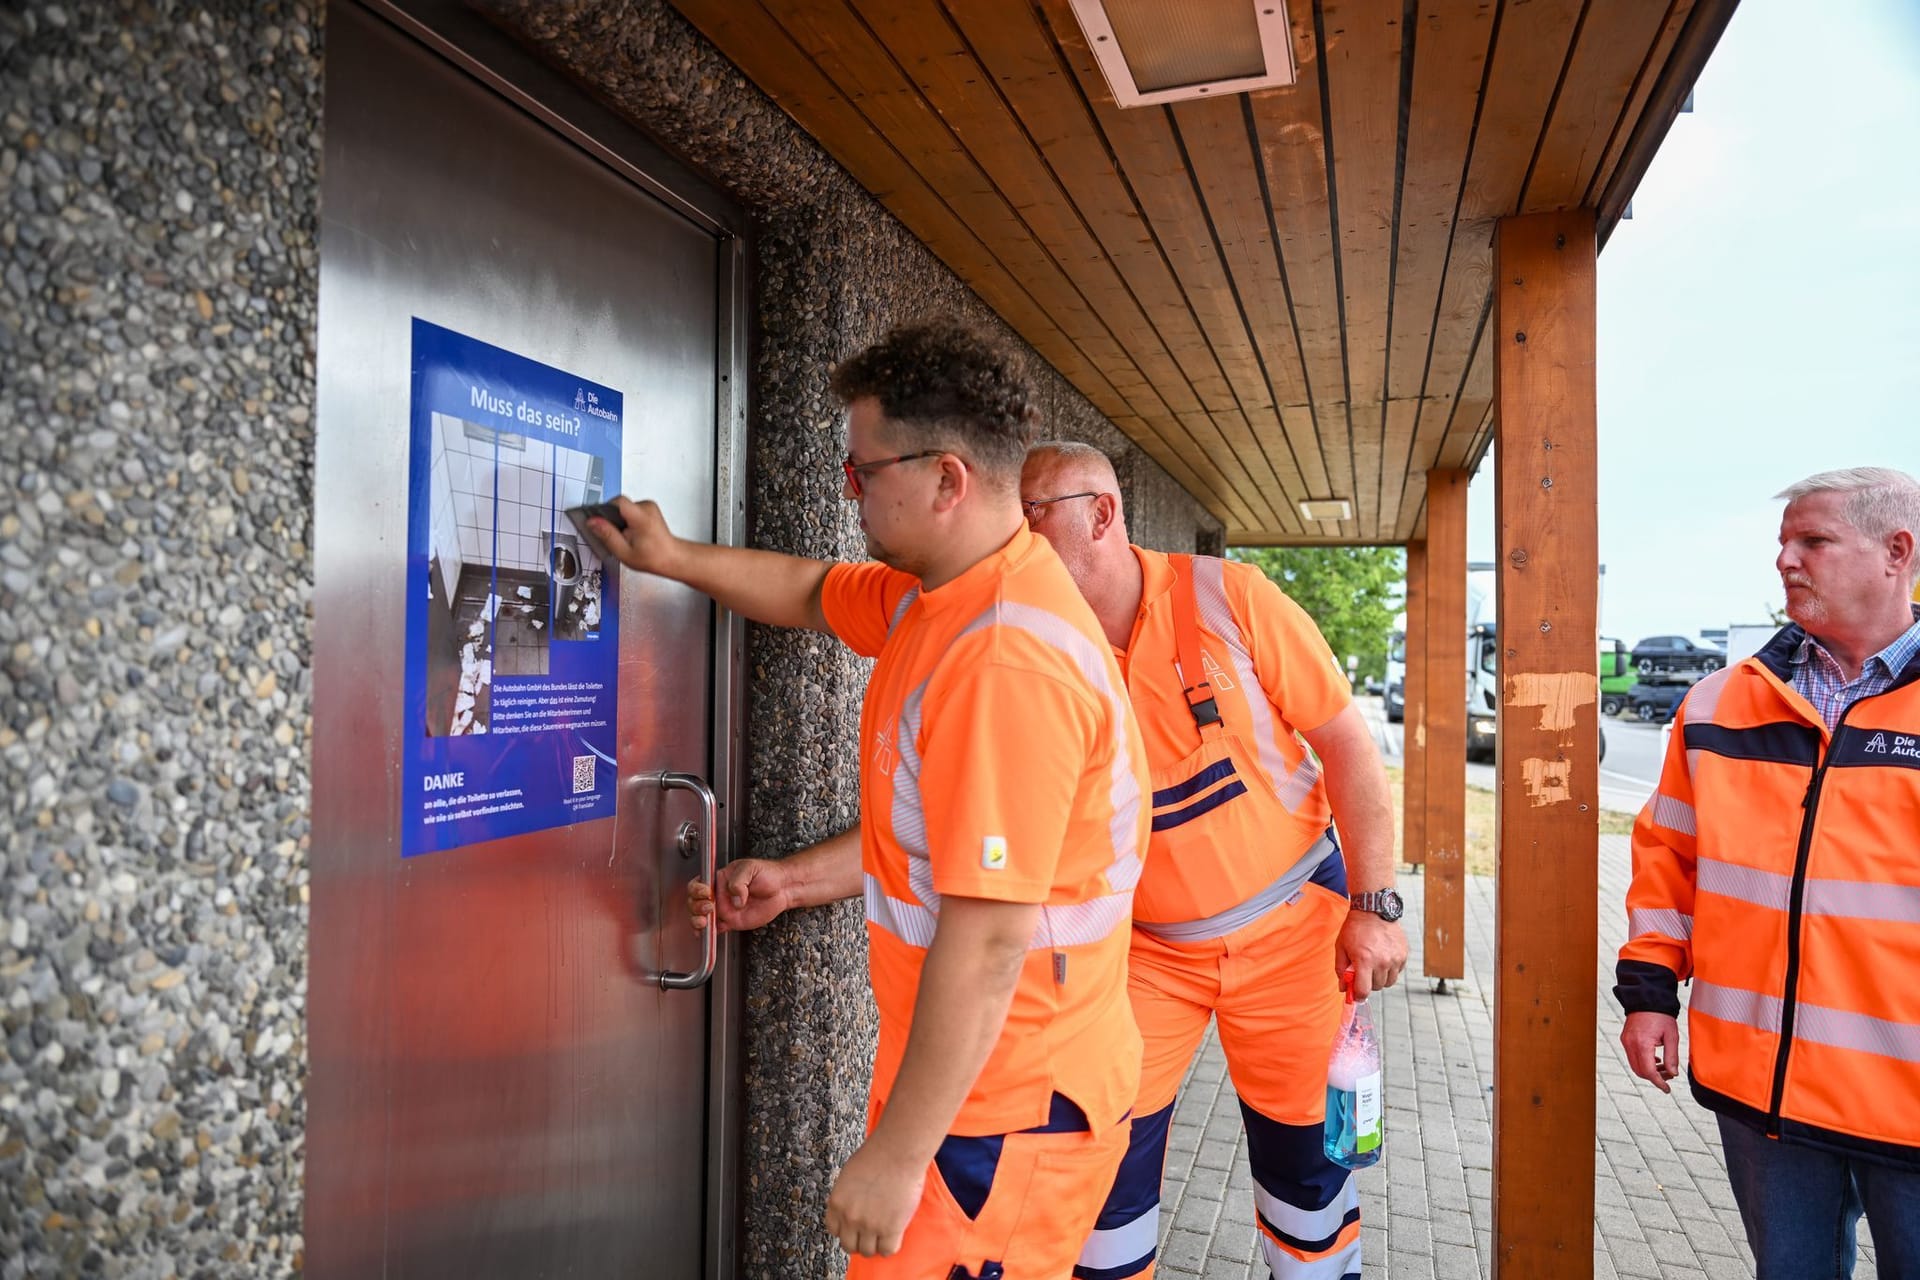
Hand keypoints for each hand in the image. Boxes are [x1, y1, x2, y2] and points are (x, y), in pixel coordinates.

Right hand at [589, 496, 676, 574]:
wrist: (670, 557)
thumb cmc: (653, 557)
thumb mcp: (624, 552)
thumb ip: (607, 535)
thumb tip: (592, 522)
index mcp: (641, 517)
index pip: (617, 501)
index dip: (603, 510)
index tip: (597, 520)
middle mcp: (647, 507)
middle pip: (619, 505)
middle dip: (612, 519)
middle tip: (615, 534)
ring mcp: (649, 506)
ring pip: (623, 507)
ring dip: (619, 520)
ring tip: (625, 536)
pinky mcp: (648, 508)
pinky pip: (630, 509)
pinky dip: (626, 520)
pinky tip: (630, 533)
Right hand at [687, 858, 793, 933]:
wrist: (782, 889)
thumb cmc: (766, 873)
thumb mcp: (750, 869)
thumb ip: (739, 882)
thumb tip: (735, 898)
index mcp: (718, 879)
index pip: (698, 884)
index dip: (697, 890)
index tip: (706, 892)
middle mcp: (718, 895)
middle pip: (695, 902)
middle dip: (696, 906)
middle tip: (710, 907)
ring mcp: (723, 909)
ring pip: (701, 917)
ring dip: (698, 921)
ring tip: (705, 921)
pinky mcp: (731, 922)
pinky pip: (715, 929)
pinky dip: (708, 933)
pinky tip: (706, 932)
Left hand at [824, 1134, 924, 1256]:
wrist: (897, 1152)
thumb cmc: (877, 1156)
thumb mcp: (849, 1175)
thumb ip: (847, 1196)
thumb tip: (852, 1208)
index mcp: (836, 1203)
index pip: (834, 1230)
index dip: (846, 1229)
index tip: (855, 1227)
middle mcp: (849, 1217)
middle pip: (849, 1245)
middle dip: (859, 1241)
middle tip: (870, 1233)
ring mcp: (869, 1225)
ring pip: (868, 1251)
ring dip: (875, 1244)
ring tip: (884, 1234)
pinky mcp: (890, 1228)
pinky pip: (888, 1250)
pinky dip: (891, 1245)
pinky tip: (895, 1234)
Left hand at [1336, 911, 1407, 998]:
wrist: (1373, 909)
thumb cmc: (1355, 928)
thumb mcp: (1341, 947)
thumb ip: (1341, 970)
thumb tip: (1344, 988)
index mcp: (1365, 961)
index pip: (1364, 991)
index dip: (1358, 996)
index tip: (1356, 995)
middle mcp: (1382, 961)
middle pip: (1376, 987)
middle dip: (1368, 983)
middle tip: (1363, 972)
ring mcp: (1395, 958)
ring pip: (1388, 982)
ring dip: (1380, 978)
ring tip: (1373, 965)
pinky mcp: (1403, 954)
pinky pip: (1397, 972)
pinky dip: (1390, 970)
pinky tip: (1383, 958)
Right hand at [1621, 1012, 1681, 1092]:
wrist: (1647, 999)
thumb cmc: (1661, 1016)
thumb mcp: (1671, 1036)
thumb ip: (1672, 1057)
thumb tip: (1673, 1074)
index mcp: (1643, 1044)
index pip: (1648, 1072)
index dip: (1659, 1083)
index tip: (1667, 1090)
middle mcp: (1631, 1044)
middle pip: (1640, 1071)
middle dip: (1654, 1078)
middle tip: (1669, 1076)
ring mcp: (1626, 1041)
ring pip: (1635, 1066)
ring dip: (1649, 1071)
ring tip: (1664, 1066)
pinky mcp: (1625, 1039)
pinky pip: (1632, 1057)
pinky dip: (1643, 1062)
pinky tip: (1655, 1058)